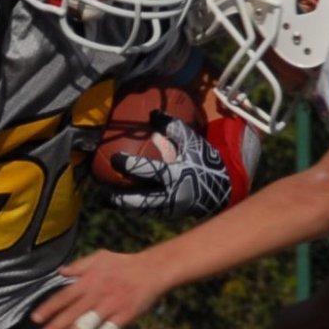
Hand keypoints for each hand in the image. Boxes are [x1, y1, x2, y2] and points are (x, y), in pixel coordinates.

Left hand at [30, 250, 170, 328]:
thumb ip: (79, 266)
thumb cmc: (123, 264)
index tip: (36, 319)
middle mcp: (97, 293)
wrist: (151, 269)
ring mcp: (112, 305)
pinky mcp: (125, 314)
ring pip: (89, 321)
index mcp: (89, 280)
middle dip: (55, 325)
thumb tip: (60, 272)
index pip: (64, 296)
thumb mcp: (99, 258)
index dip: (49, 308)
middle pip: (72, 312)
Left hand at [101, 112, 231, 219]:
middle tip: (104, 192)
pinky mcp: (172, 215)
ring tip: (108, 200)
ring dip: (125, 206)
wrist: (224, 188)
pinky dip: (137, 208)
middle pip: (140, 200)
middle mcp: (171, 195)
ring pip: (142, 210)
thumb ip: (173, 128)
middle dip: (120, 198)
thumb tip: (152, 114)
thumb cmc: (206, 161)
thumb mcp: (193, 142)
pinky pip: (150, 212)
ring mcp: (171, 208)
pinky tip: (126, 202)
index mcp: (176, 175)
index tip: (115, 158)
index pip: (147, 170)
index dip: (129, 165)